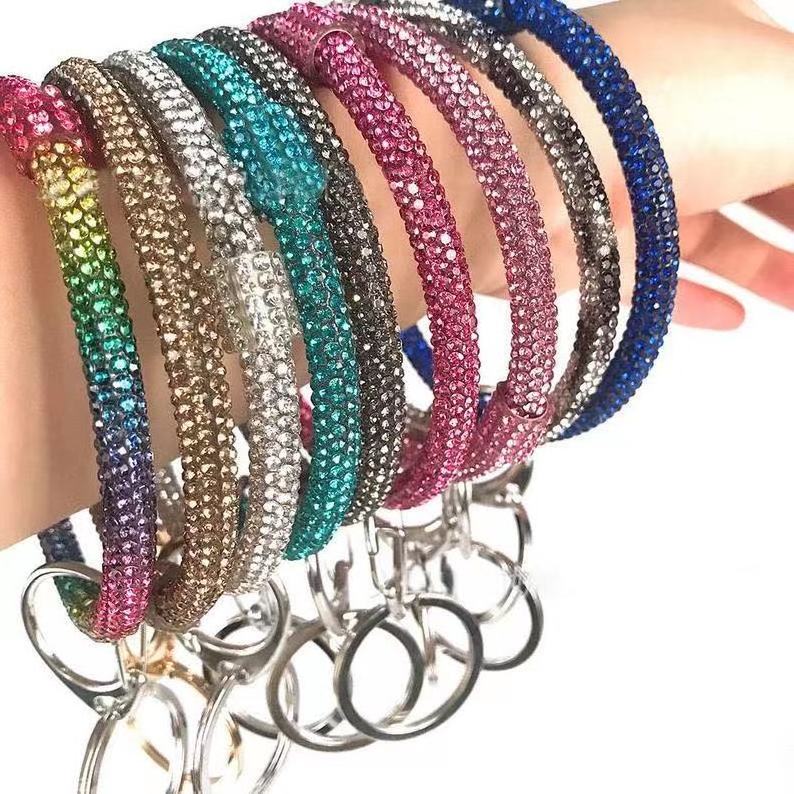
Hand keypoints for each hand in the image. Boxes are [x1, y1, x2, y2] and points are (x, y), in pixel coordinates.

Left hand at [501, 0, 793, 328]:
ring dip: (764, 264)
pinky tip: (736, 318)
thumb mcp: (788, 98)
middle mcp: (661, 108)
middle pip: (753, 166)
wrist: (523, 171)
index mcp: (712, 43)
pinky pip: (650, 276)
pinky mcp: (584, 243)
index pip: (784, 97)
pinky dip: (695, 296)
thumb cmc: (662, 109)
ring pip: (707, 226)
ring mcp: (619, 178)